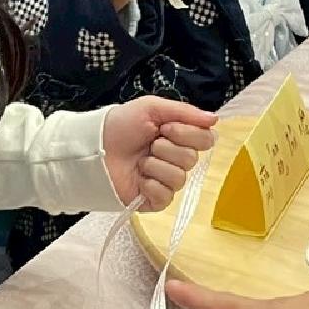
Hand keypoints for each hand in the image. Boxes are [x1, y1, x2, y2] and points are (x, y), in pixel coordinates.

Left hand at [101, 97, 217, 210]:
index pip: (206, 139)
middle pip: (192, 159)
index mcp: (178, 137)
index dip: (189, 134)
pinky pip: (166, 196)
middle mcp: (175, 159)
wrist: (93, 148)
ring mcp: (165, 181)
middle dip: (168, 149)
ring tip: (140, 162)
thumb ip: (184, 111)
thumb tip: (215, 118)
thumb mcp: (151, 108)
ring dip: (156, 166)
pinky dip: (151, 185)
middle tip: (149, 144)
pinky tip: (139, 179)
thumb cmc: (119, 125)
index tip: (166, 128)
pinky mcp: (154, 200)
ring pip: (179, 178)